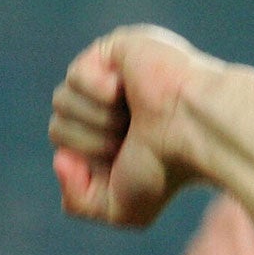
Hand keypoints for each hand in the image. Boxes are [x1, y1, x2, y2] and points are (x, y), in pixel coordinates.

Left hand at [50, 25, 220, 227]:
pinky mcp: (116, 46)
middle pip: (57, 125)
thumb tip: (59, 159)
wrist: (196, 131)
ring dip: (97, 119)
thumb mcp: (117, 208)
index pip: (63, 145)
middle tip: (131, 135)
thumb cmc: (167, 168)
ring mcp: (112, 71)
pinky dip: (99, 91)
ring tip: (134, 113)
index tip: (125, 157)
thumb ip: (76, 201)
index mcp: (109, 133)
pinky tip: (127, 89)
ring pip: (61, 100)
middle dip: (90, 141)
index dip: (86, 159)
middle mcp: (109, 102)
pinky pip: (76, 75)